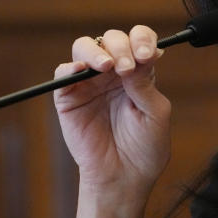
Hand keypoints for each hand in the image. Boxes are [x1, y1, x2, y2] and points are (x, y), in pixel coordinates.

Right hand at [53, 26, 171, 217]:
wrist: (124, 178)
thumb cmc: (145, 148)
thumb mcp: (155, 114)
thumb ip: (145, 85)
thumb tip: (136, 58)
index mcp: (138, 72)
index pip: (138, 40)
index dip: (142, 39)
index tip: (147, 55)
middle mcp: (113, 73)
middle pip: (111, 39)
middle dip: (121, 46)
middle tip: (128, 67)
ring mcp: (89, 83)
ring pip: (85, 47)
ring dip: (97, 51)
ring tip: (108, 66)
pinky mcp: (69, 98)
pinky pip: (62, 73)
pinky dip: (69, 67)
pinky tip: (81, 71)